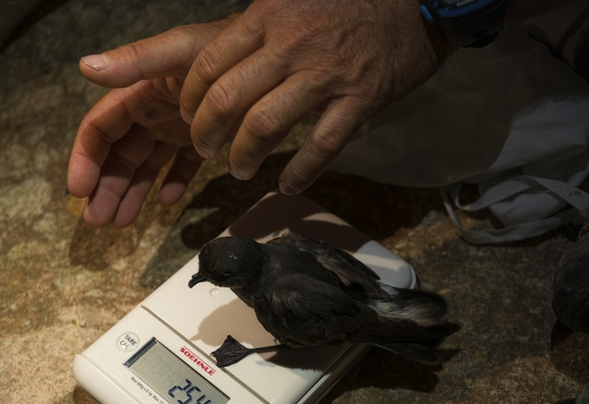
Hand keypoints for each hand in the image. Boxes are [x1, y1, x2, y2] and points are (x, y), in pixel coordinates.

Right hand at [68, 20, 230, 226]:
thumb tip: (86, 66)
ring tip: (121, 224)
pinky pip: (182, 167)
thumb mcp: (180, 52)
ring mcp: (177, 128)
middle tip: (97, 221)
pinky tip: (167, 201)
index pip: (100, 128)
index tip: (79, 192)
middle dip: (105, 187)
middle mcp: (153, 112)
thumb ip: (136, 61)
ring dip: (132, 194)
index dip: (85, 160)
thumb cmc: (227, 50)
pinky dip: (173, 183)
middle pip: (119, 155)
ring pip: (146, 166)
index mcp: (140, 92)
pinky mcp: (204, 141)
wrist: (273, 59)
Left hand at [179, 0, 457, 194]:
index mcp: (266, 16)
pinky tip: (287, 186)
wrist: (416, 0)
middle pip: (227, 100)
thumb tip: (209, 64)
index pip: (208, 65)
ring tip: (238, 169)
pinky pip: (321, 146)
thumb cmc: (344, 3)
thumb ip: (250, 29)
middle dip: (205, 135)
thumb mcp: (288, 0)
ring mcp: (326, 74)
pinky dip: (299, 172)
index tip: (186, 114)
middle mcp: (290, 44)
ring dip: (243, 157)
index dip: (189, 98)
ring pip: (265, 127)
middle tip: (204, 149)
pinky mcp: (359, 99)